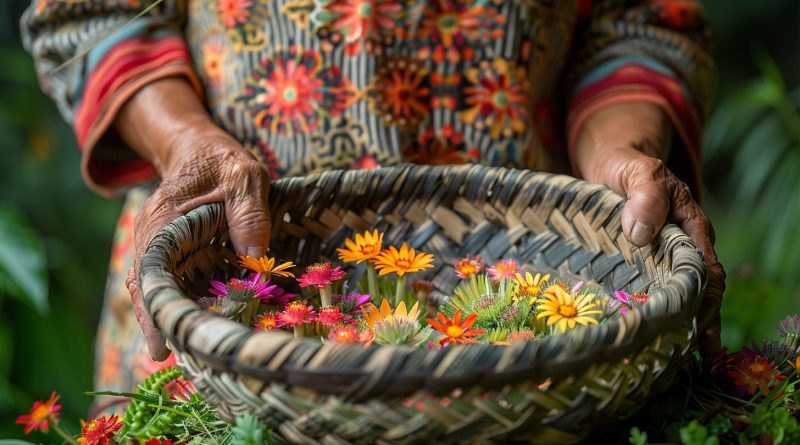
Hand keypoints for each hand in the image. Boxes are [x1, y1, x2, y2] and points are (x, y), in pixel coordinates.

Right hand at [116, 78, 271, 359]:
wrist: (199, 148)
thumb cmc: (222, 161)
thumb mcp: (243, 176)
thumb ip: (249, 213)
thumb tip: (256, 260)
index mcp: (164, 219)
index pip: (152, 270)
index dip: (156, 308)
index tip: (162, 343)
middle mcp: (152, 238)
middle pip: (150, 289)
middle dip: (162, 324)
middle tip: (178, 360)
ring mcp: (160, 247)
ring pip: (158, 290)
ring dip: (171, 319)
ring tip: (189, 354)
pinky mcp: (174, 255)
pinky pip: (172, 284)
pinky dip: (180, 306)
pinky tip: (196, 329)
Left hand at [571, 103, 725, 358]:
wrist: (611, 161)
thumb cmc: (626, 165)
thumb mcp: (636, 171)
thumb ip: (643, 195)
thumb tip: (641, 234)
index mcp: (689, 227)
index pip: (704, 271)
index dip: (705, 302)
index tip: (698, 330)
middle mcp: (680, 246)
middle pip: (696, 290)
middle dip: (697, 324)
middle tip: (690, 358)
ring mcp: (659, 255)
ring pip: (675, 293)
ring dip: (676, 322)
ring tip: (670, 357)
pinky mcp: (638, 260)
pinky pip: (651, 288)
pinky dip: (654, 310)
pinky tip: (645, 335)